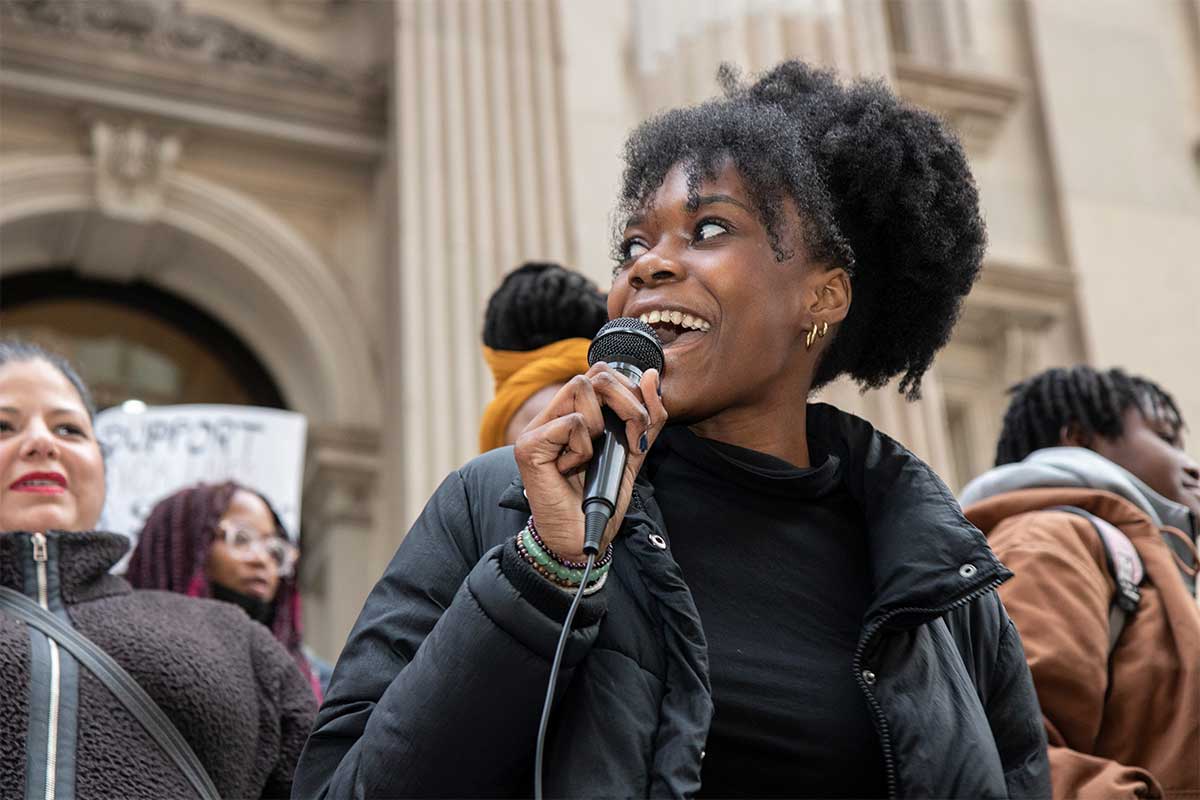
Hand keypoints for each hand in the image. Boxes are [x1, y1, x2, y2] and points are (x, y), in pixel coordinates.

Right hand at [513, 364, 666, 561]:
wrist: (583, 539)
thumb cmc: (601, 499)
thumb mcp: (633, 452)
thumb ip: (646, 418)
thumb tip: (650, 376)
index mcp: (573, 413)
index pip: (601, 373)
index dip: (629, 391)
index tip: (639, 428)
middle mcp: (552, 415)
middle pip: (594, 374)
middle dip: (627, 403)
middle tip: (632, 438)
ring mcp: (537, 428)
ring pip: (581, 388)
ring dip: (601, 426)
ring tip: (594, 455)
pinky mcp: (529, 445)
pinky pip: (571, 423)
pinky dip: (583, 448)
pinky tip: (573, 469)